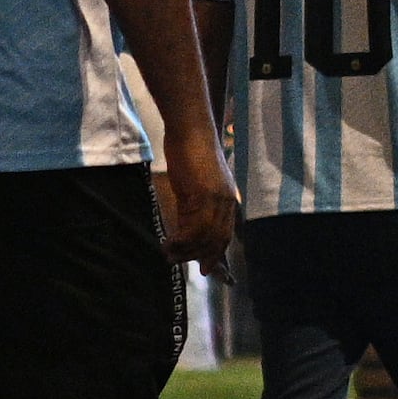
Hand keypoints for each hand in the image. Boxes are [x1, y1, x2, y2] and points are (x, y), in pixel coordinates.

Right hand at [156, 135, 240, 276]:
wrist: (190, 131)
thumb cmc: (191, 151)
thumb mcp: (199, 183)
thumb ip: (198, 203)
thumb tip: (188, 224)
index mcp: (229, 199)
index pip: (225, 233)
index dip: (215, 252)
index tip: (206, 267)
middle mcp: (226, 202)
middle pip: (216, 239)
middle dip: (199, 256)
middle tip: (178, 262)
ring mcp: (215, 200)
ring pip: (204, 237)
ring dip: (186, 250)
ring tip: (169, 254)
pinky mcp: (202, 196)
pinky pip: (193, 227)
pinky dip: (180, 240)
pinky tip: (168, 242)